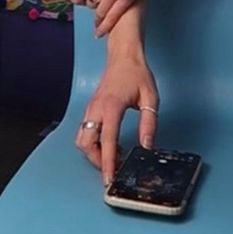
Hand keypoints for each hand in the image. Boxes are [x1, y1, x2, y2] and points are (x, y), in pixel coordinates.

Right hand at [75, 51, 159, 184]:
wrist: (123, 54)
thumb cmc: (136, 73)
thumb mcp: (150, 98)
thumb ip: (149, 123)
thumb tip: (147, 146)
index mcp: (112, 106)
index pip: (108, 140)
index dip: (108, 162)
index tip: (109, 179)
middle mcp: (96, 108)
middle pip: (86, 143)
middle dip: (97, 160)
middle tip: (114, 168)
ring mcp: (91, 108)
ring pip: (82, 138)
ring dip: (93, 152)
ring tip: (113, 156)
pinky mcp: (91, 109)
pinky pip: (85, 131)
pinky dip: (93, 142)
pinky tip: (110, 143)